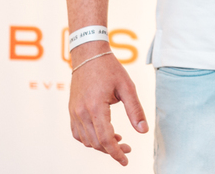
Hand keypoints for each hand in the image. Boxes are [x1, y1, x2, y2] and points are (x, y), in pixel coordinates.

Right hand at [68, 43, 147, 165]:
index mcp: (96, 107)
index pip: (105, 139)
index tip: (126, 159)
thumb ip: (135, 110)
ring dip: (101, 145)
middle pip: (96, 143)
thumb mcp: (127, 87)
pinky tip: (103, 133)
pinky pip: (78, 133)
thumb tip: (143, 131)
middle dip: (112, 150)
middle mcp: (82, 112)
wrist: (88, 55)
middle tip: (128, 147)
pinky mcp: (72, 111)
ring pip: (86, 140)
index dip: (116, 152)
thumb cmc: (110, 69)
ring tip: (118, 138)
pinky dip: (90, 139)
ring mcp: (74, 112)